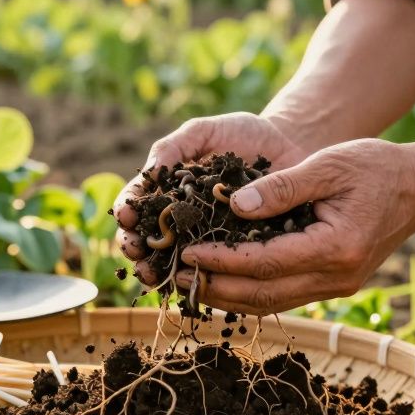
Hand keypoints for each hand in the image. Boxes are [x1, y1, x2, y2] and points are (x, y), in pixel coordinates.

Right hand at [114, 113, 313, 281]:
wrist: (289, 148)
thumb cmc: (243, 135)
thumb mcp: (205, 131)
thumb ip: (175, 146)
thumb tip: (149, 172)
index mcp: (169, 189)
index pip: (139, 202)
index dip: (128, 209)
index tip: (126, 214)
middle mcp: (183, 218)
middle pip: (150, 237)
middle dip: (136, 246)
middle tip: (134, 249)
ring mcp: (207, 238)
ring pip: (174, 260)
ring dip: (158, 270)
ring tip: (152, 273)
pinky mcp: (234, 252)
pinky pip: (213, 270)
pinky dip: (197, 279)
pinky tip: (188, 283)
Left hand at [176, 138, 414, 315]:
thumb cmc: (375, 168)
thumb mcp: (327, 165)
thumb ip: (281, 186)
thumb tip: (234, 204)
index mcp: (335, 248)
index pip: (264, 262)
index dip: (222, 260)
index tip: (187, 252)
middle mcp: (337, 277)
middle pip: (263, 294)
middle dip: (216, 288)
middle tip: (175, 278)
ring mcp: (336, 286)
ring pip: (272, 302)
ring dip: (228, 297)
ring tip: (189, 284)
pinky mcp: (333, 285)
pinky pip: (284, 295)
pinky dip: (251, 293)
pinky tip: (223, 283)